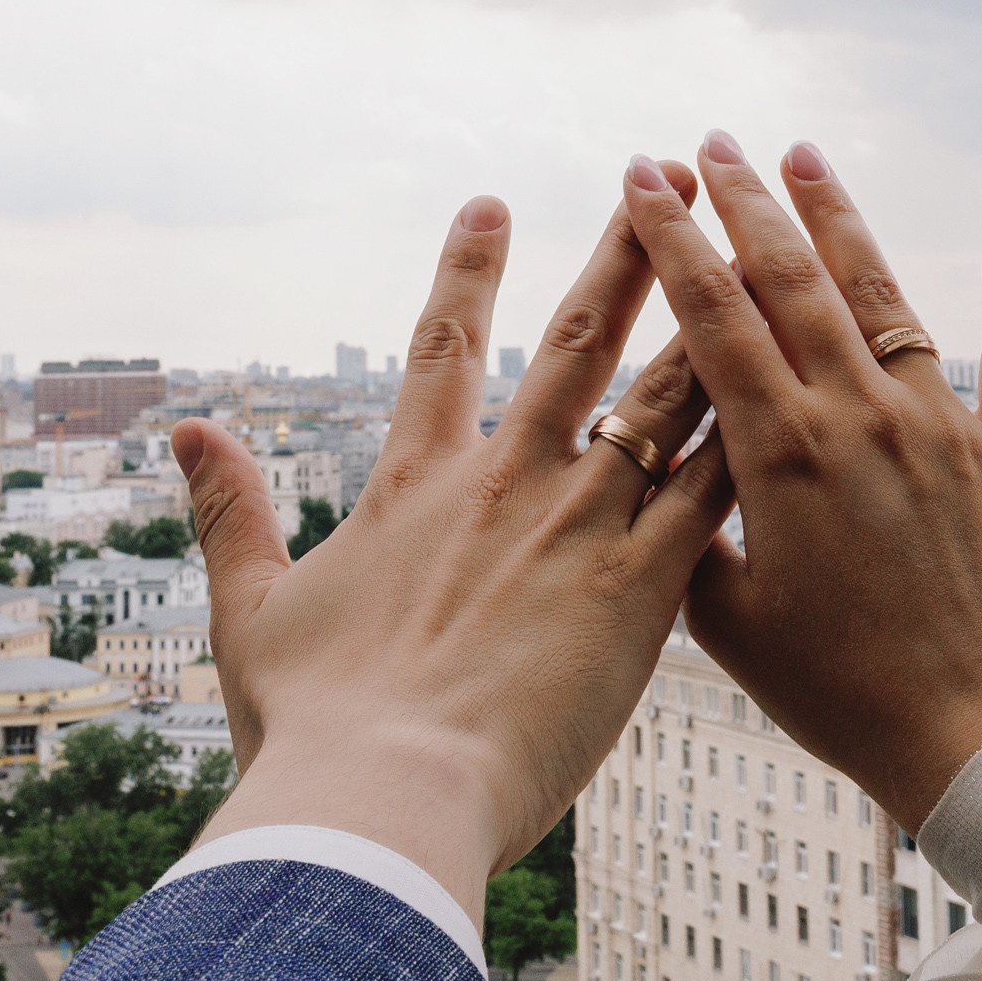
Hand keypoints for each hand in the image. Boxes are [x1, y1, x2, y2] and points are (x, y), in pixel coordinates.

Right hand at [180, 168, 734, 926]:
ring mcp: (579, 526)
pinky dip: (752, 437)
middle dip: (632, 253)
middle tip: (671, 182)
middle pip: (581, 340)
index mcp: (415, 484)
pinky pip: (714, 492)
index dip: (466, 272)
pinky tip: (797, 393)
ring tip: (756, 255)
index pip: (444, 349)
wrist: (383, 798)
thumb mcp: (252, 610)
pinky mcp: (642, 588)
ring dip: (713, 320)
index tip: (492, 204)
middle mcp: (507, 481)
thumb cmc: (315, 725)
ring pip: (664, 397)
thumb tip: (183, 429)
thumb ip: (224, 512)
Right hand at [619, 134, 981, 830]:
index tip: (643, 181)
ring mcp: (943, 426)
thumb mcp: (732, 625)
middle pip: (791, 281)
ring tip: (804, 155)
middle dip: (744, 204)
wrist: (977, 740)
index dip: (674, 240)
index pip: (714, 318)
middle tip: (709, 144)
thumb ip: (694, 536)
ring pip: (883, 294)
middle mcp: (862, 418)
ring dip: (840, 219)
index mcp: (783, 456)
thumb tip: (665, 471)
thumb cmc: (843, 698)